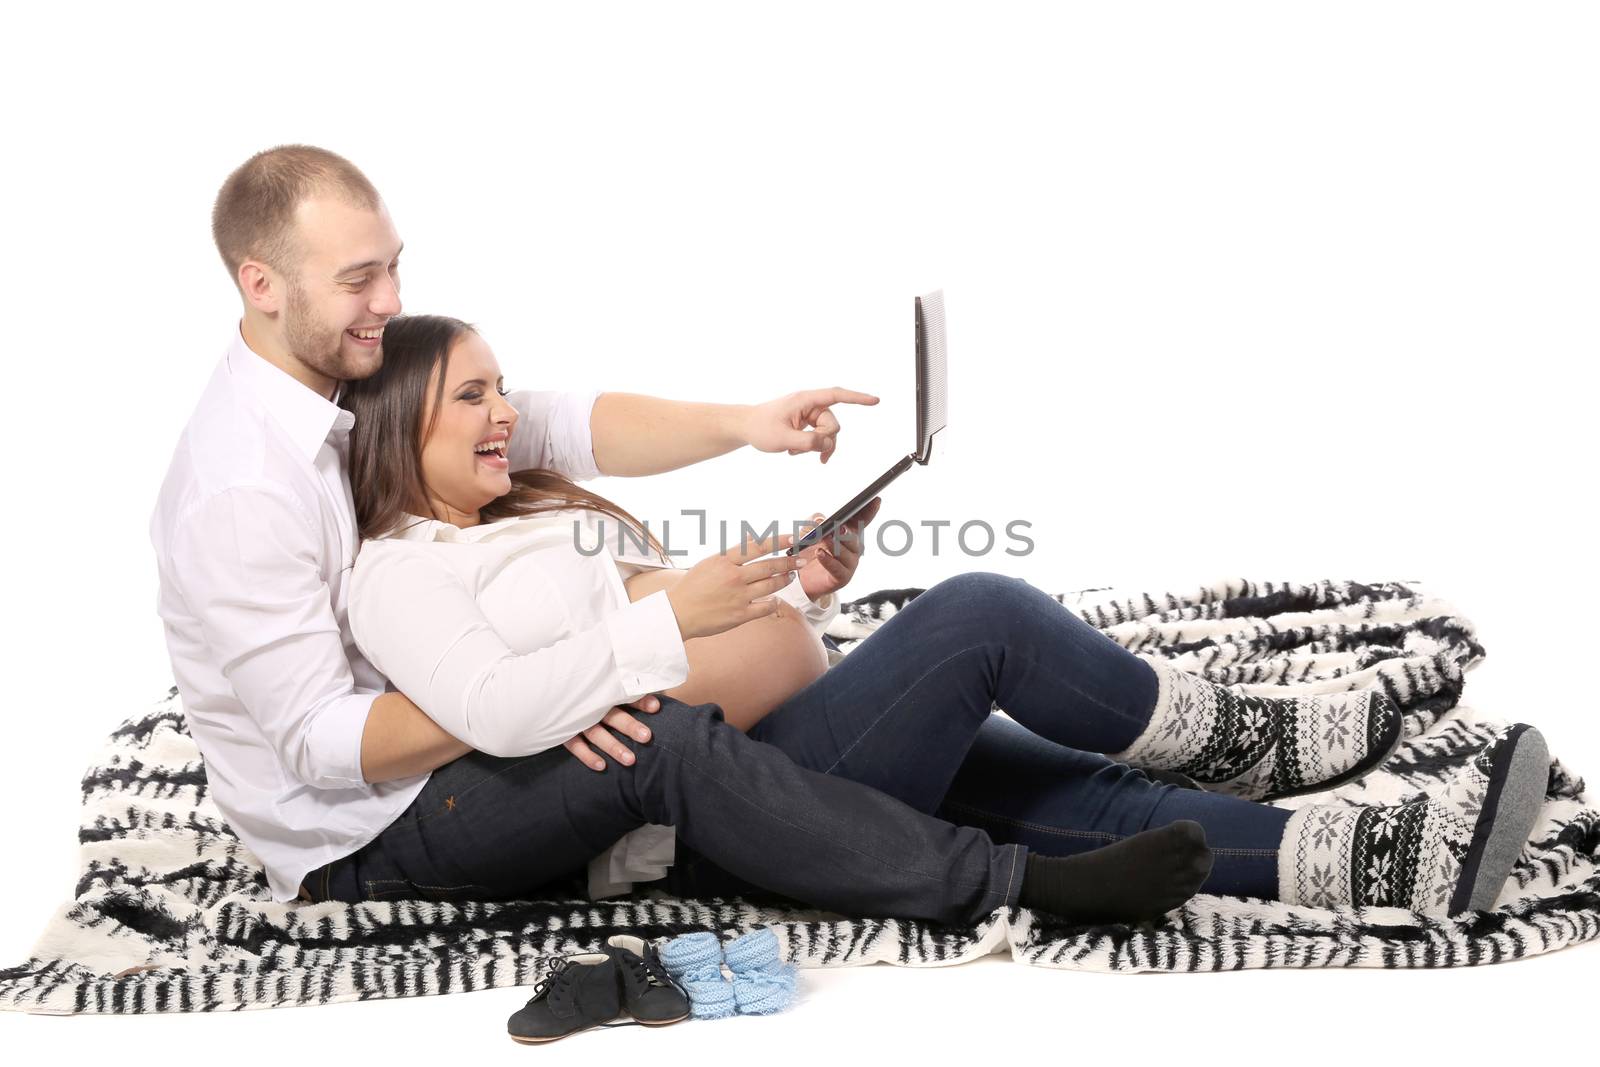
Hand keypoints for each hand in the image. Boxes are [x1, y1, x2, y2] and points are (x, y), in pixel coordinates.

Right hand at [562, 694, 659, 771]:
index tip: (656, 707)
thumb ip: (627, 692)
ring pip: (596, 734)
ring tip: (631, 760)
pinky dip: (587, 756)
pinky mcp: (564, 732)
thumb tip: (656, 699)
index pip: (624, 694)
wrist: (552, 693)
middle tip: (647, 737)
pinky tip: (602, 766)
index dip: (640, 701)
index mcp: (604, 692)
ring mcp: (577, 720)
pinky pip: (575, 745)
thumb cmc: (587, 692)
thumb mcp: (603, 687)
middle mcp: (592, 706)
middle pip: (614, 716)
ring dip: (613, 746)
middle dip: (630, 726)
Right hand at [664, 528, 806, 639]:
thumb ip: (732, 554)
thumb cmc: (693, 587)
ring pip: (771, 585)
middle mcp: (733, 577)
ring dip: (784, 579)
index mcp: (724, 560)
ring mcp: (738, 597)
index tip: (793, 537)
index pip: (757, 546)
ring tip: (790, 576)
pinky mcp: (740, 615)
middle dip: (789, 562)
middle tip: (801, 559)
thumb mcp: (709, 563)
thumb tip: (753, 541)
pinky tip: (776, 599)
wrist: (677, 613)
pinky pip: (766, 607)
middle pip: (770, 566)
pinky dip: (774, 602)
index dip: (778, 540)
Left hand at [743, 388, 879, 464]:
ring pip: (827, 433)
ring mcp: (808, 414)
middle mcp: (810, 404)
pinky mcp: (806, 423)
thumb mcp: (783, 438)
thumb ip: (808, 442)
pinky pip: (819, 436)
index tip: (875, 401)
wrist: (745, 427)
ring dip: (815, 446)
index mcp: (805, 400)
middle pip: (833, 423)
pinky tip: (795, 451)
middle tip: (805, 450)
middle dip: (824, 440)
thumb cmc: (760, 427)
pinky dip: (811, 446)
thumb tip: (827, 444)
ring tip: (795, 452)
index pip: (837, 396)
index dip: (857, 398)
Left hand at [792, 496, 879, 599]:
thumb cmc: (809, 551)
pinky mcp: (842, 578)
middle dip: (846, 531)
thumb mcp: (808, 532)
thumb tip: (820, 519)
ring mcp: (849, 564)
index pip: (862, 520)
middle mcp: (853, 548)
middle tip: (838, 526)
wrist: (802, 578)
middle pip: (853, 537)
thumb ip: (814, 522)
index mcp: (849, 534)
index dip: (869, 511)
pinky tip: (820, 553)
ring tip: (825, 537)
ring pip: (846, 552)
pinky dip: (828, 560)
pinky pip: (837, 568)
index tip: (875, 499)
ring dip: (835, 544)